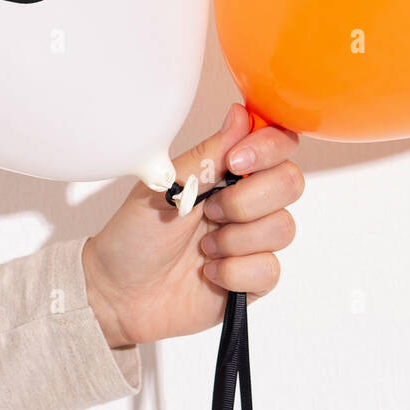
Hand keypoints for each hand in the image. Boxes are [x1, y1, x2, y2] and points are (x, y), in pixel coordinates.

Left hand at [82, 105, 302, 347]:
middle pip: (290, 182)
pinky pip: (270, 269)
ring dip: (235, 240)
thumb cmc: (135, 236)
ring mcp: (252, 241)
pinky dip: (234, 272)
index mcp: (226, 172)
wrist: (119, 295)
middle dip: (247, 200)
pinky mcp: (253, 279)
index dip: (268, 148)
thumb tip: (241, 114)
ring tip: (203, 248)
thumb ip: (209, 154)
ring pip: (283, 228)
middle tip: (210, 211)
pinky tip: (209, 274)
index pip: (277, 144)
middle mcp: (247, 202)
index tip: (236, 162)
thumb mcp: (165, 186)